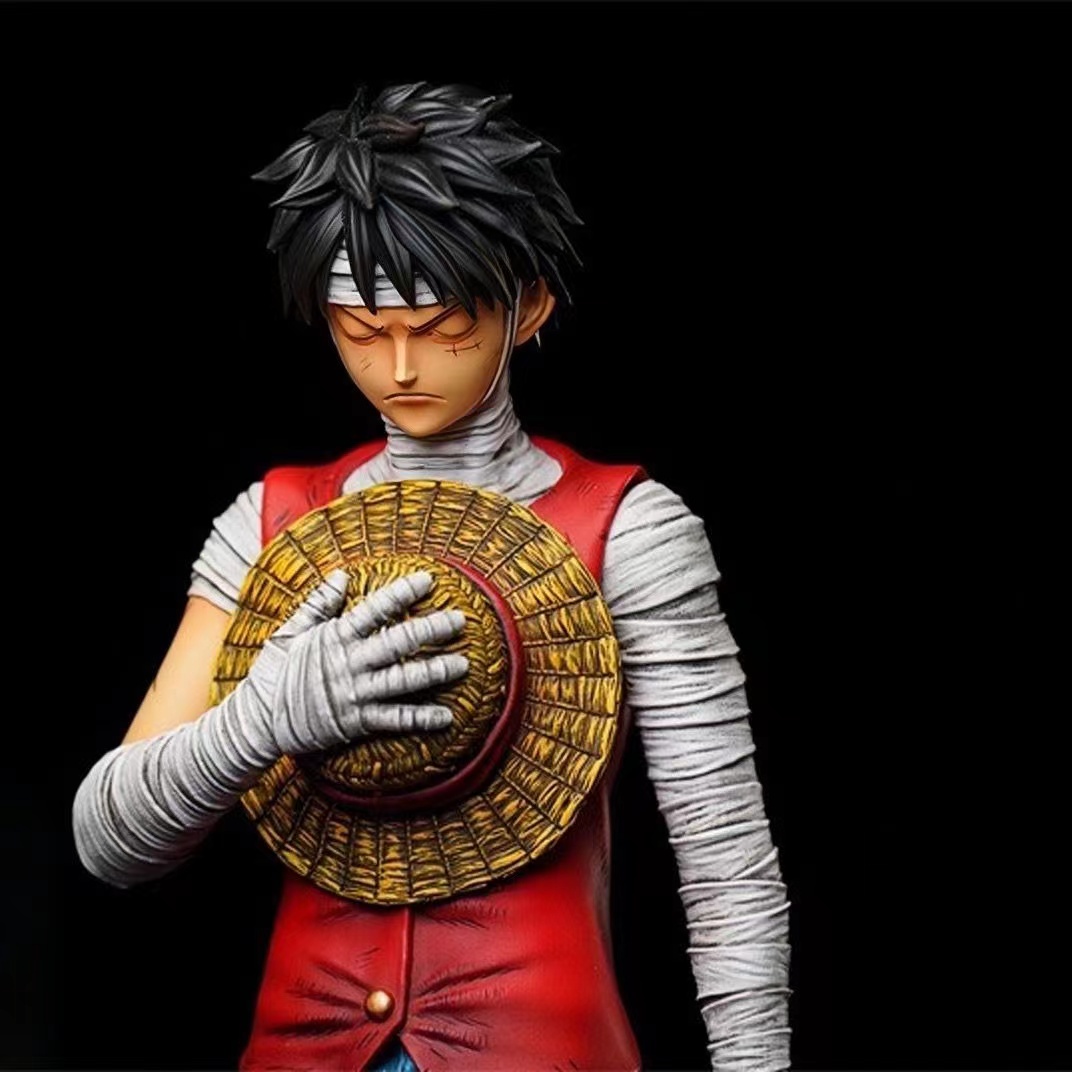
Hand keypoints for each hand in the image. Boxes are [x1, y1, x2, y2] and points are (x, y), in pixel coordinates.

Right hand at [235, 568, 467, 758]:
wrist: (255, 722)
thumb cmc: (273, 673)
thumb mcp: (290, 632)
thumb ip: (318, 604)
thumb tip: (341, 575)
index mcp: (335, 636)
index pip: (375, 609)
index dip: (402, 593)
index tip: (429, 580)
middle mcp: (350, 662)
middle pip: (399, 642)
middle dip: (432, 629)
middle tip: (461, 620)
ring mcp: (355, 693)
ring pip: (403, 680)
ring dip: (435, 672)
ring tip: (464, 665)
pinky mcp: (356, 722)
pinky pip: (395, 720)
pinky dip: (421, 718)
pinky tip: (446, 716)